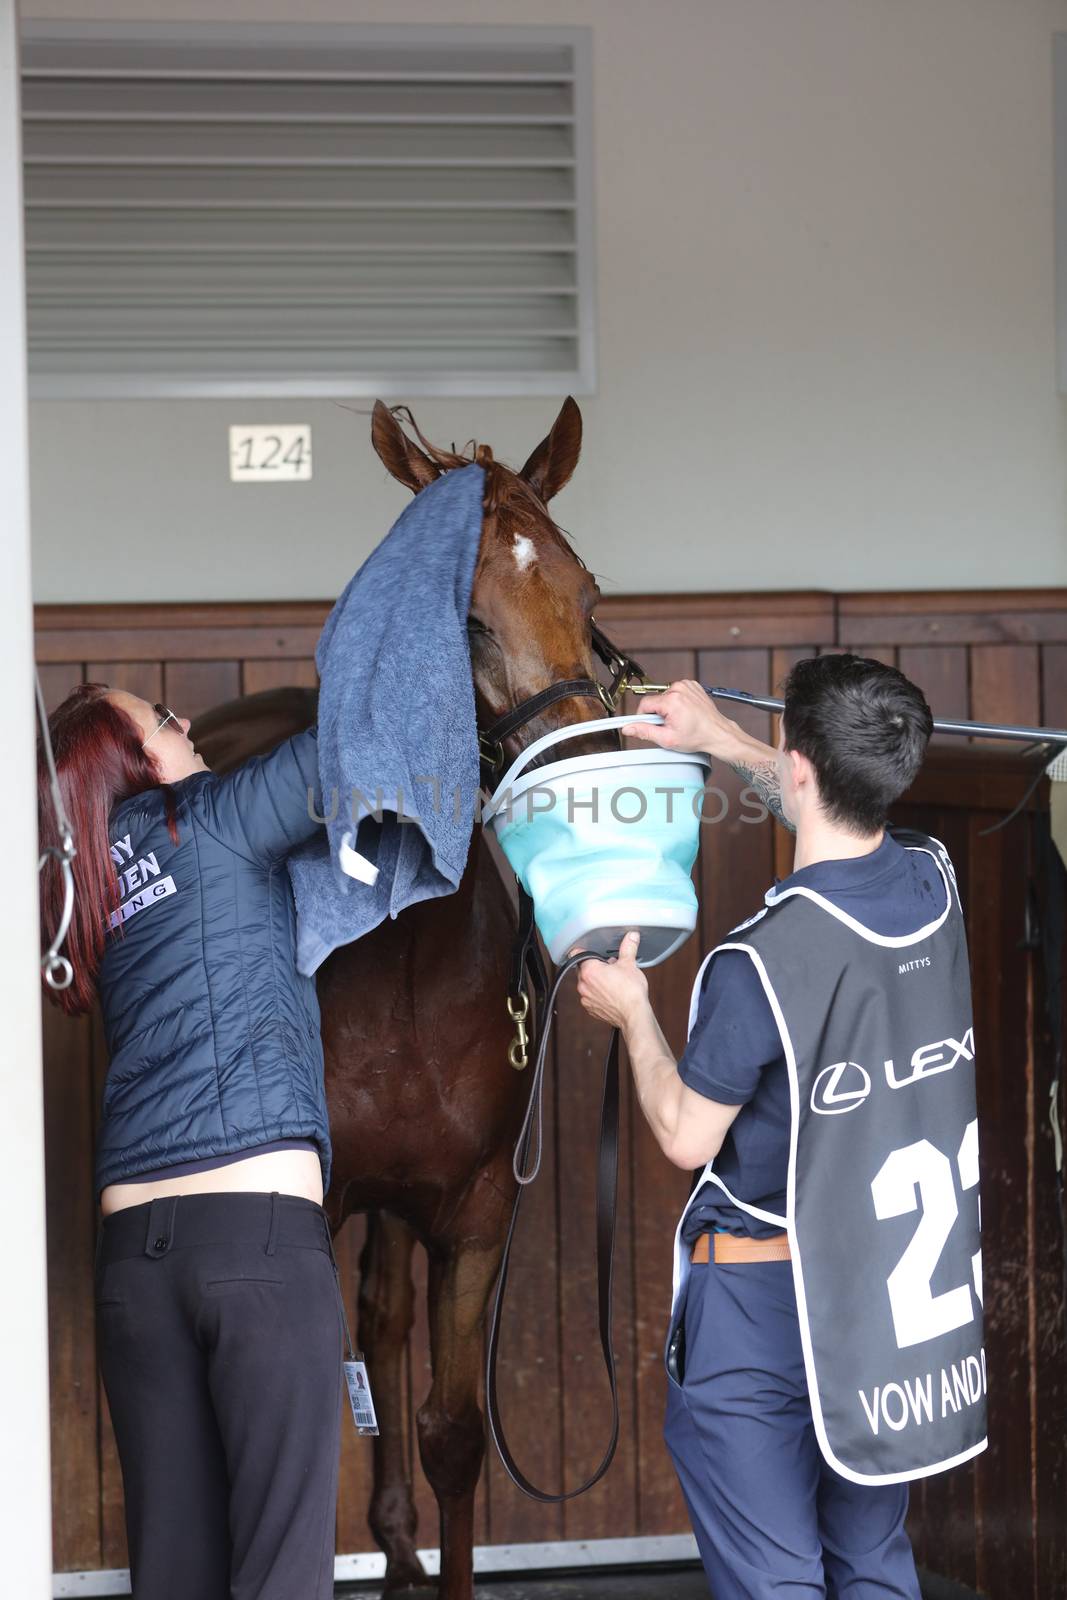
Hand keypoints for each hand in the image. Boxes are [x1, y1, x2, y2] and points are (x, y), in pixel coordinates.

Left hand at [573, 932, 648, 1029]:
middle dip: (595, 967)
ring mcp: (586, 999)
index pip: (576, 954)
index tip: (590, 950)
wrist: (634, 1015)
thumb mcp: (630, 964)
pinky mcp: (591, 1009)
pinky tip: (611, 993)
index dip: (584, 950)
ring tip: (612, 981)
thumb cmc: (631, 992)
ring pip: (587, 984)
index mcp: (589, 971)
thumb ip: (628, 947)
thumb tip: (631, 937)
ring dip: (596, 981)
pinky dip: (598, 994)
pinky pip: (591, 997)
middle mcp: (583, 985)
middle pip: (583, 969)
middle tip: (609, 967)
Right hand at [625, 680, 740, 760]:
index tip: (651, 725)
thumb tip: (628, 728)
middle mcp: (679, 689)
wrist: (717, 733)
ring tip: (680, 718)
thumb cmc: (697, 736)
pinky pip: (675, 692)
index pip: (644, 704)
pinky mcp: (692, 685)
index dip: (645, 717)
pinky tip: (685, 711)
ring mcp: (687, 685)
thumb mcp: (667, 739)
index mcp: (672, 700)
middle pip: (655, 700)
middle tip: (671, 725)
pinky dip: (677, 702)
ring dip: (668, 707)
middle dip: (659, 713)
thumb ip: (644, 731)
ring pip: (665, 696)